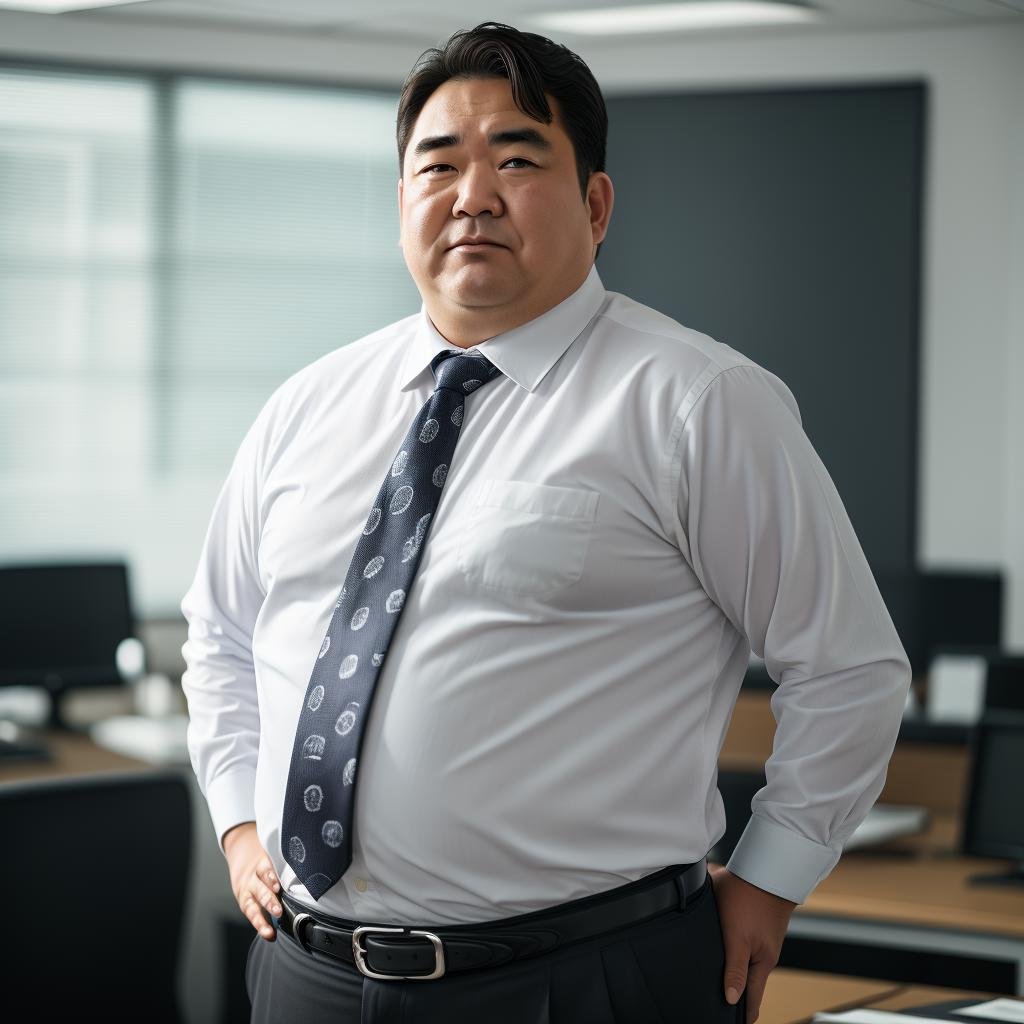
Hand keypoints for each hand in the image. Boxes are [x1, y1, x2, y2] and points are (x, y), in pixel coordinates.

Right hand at [223, 821, 281, 941]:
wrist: (241, 850)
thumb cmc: (266, 856)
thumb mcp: (274, 853)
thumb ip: (289, 862)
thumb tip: (315, 870)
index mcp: (262, 862)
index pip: (265, 870)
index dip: (271, 878)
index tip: (278, 887)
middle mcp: (253, 878)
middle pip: (260, 889)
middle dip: (269, 901)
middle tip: (278, 911)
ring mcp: (247, 890)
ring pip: (252, 905)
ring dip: (262, 919)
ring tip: (269, 930)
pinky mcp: (244, 901)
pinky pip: (251, 914)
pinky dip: (260, 925)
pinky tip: (268, 935)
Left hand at [709, 863, 795, 1022]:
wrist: (767, 867)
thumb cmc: (749, 900)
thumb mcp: (737, 938)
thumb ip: (734, 970)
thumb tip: (730, 999)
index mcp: (762, 963)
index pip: (752, 1001)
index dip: (742, 1017)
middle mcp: (763, 955)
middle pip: (747, 984)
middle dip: (734, 995)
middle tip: (715, 1005)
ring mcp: (761, 939)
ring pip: (744, 962)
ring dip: (732, 970)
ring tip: (715, 979)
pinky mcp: (756, 925)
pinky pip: (744, 945)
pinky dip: (733, 952)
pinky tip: (720, 946)